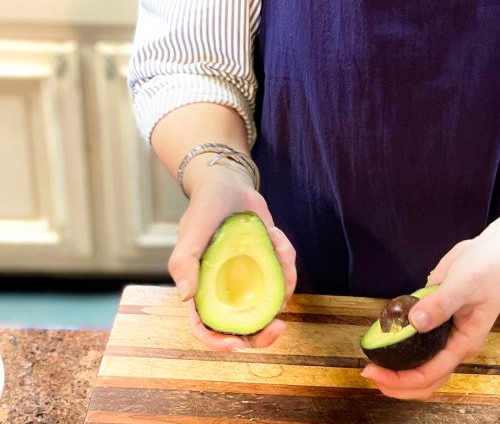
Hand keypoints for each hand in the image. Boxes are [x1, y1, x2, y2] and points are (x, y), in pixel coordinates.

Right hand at [167, 168, 297, 351]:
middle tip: (279, 326)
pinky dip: (286, 260)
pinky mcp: (266, 264)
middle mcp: (225, 289)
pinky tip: (276, 235)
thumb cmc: (205, 207)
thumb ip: (184, 261)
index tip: (238, 345)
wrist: (229, 183)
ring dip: (281, 282)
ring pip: (269, 302)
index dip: (218, 343)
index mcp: (202, 289)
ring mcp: (248, 278)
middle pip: (243, 326)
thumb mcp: (192, 230)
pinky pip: (282, 275)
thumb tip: (186, 297)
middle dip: (263, 333)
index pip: (205, 328)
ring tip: (277, 243)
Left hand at [360, 217, 499, 399]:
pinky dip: (402, 347)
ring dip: (398, 370)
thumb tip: (414, 321)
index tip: (374, 372)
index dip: (401, 379)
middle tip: (368, 372)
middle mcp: (454, 343)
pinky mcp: (438, 318)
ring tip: (373, 363)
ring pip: (422, 364)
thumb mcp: (464, 284)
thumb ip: (440, 304)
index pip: (430, 374)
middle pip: (425, 380)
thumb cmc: (488, 268)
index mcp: (464, 343)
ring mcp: (446, 333)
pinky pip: (419, 341)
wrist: (497, 250)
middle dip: (397, 383)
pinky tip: (384, 339)